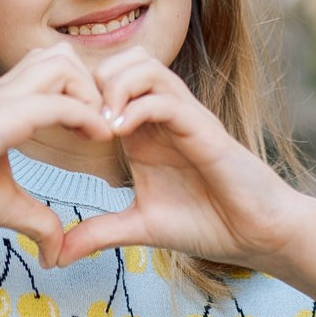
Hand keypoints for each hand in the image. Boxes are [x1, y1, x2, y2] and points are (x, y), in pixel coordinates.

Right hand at [0, 43, 111, 264]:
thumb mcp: (1, 206)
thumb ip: (36, 222)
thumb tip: (57, 254)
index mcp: (3, 106)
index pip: (54, 72)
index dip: (85, 93)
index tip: (101, 132)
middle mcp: (2, 94)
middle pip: (62, 54)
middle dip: (94, 84)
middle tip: (104, 127)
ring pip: (61, 63)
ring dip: (91, 93)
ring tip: (100, 131)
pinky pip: (54, 102)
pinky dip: (84, 116)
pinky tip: (97, 139)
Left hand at [56, 47, 310, 269]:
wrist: (258, 235)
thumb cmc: (208, 224)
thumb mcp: (139, 228)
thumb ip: (99, 233)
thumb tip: (56, 256)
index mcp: (144, 131)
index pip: (107, 82)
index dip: (78, 95)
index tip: (59, 128)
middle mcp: (163, 116)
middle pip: (122, 60)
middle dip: (91, 82)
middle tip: (79, 122)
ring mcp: (185, 118)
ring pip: (144, 66)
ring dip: (113, 87)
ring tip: (100, 127)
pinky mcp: (204, 130)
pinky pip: (166, 99)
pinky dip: (137, 108)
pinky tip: (118, 137)